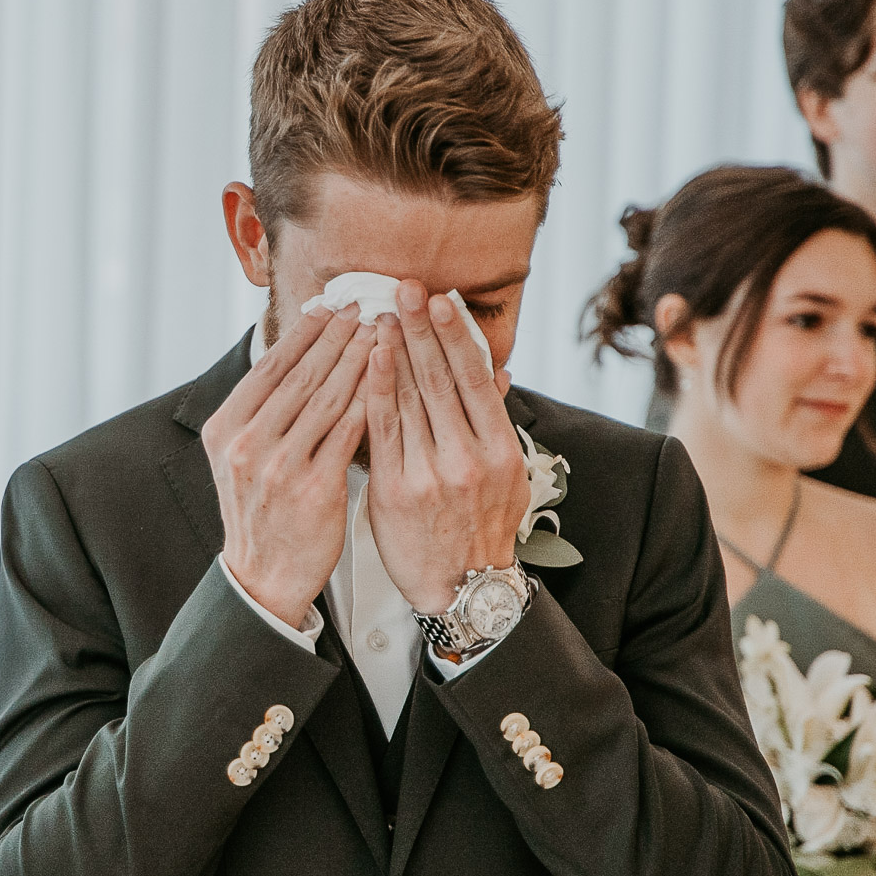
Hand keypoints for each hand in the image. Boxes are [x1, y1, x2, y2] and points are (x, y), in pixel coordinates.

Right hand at [202, 304, 374, 626]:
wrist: (264, 576)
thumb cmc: (262, 511)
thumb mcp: (241, 456)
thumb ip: (261, 411)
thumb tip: (295, 354)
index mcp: (225, 428)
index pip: (270, 366)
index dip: (305, 332)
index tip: (333, 305)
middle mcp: (247, 444)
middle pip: (301, 375)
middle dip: (338, 335)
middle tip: (367, 305)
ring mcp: (279, 467)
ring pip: (328, 397)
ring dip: (360, 358)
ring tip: (383, 331)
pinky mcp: (313, 489)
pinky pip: (350, 432)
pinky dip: (371, 399)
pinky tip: (391, 378)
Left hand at [364, 281, 528, 612]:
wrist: (461, 588)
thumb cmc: (482, 526)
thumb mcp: (507, 476)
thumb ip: (495, 422)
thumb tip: (497, 371)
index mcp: (500, 451)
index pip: (475, 380)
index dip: (456, 336)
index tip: (441, 299)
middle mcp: (468, 459)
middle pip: (440, 381)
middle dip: (421, 329)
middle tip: (405, 286)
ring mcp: (430, 475)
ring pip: (409, 400)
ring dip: (394, 350)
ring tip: (381, 312)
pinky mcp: (395, 491)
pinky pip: (381, 431)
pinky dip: (374, 390)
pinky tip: (367, 359)